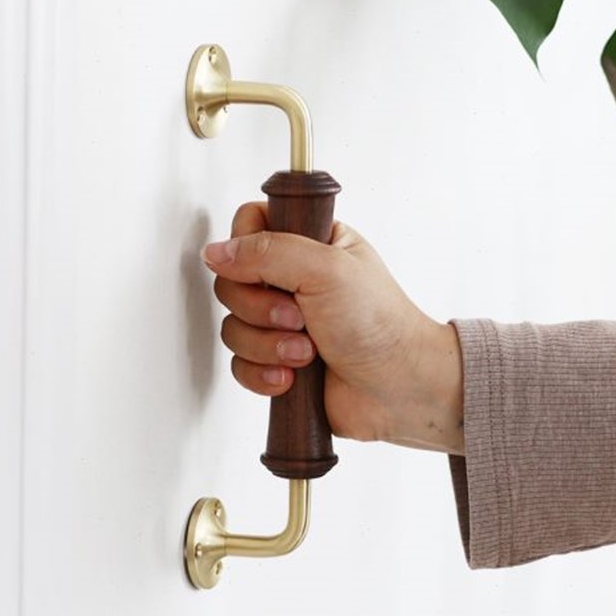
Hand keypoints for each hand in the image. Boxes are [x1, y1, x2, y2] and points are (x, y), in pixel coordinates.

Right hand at [201, 202, 464, 454]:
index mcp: (310, 244)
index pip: (250, 227)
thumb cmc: (380, 325)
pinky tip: (291, 377)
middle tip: (298, 318)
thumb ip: (267, 250)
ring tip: (306, 352)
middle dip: (261, 308)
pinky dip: (262, 373)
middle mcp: (293, 281)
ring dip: (266, 344)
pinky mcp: (277, 362)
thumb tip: (216, 251)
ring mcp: (283, 324)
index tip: (266, 271)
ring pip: (234, 326)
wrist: (399, 389)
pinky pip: (240, 364)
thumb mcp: (326, 268)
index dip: (246, 250)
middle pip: (233, 282)